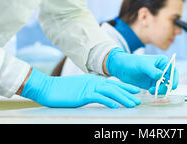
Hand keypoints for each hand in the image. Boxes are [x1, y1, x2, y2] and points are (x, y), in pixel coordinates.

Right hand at [21, 68, 140, 107]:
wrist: (47, 88)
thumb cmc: (62, 91)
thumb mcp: (79, 89)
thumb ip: (89, 91)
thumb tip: (98, 96)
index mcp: (93, 80)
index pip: (113, 84)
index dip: (125, 87)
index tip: (135, 91)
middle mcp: (94, 82)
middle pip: (115, 87)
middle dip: (128, 93)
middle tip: (139, 99)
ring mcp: (89, 87)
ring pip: (111, 92)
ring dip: (123, 98)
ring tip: (133, 104)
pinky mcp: (83, 94)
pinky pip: (99, 98)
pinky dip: (109, 102)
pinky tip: (116, 106)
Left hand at [106, 48, 178, 94]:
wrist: (122, 68)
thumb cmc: (133, 62)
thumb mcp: (143, 65)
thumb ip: (152, 70)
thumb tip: (161, 76)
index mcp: (162, 62)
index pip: (173, 70)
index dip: (174, 78)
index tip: (172, 85)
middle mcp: (162, 70)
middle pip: (170, 80)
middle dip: (167, 86)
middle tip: (161, 90)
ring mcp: (157, 78)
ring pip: (165, 86)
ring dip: (161, 90)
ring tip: (152, 90)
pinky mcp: (152, 84)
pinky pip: (158, 90)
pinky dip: (157, 92)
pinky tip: (150, 91)